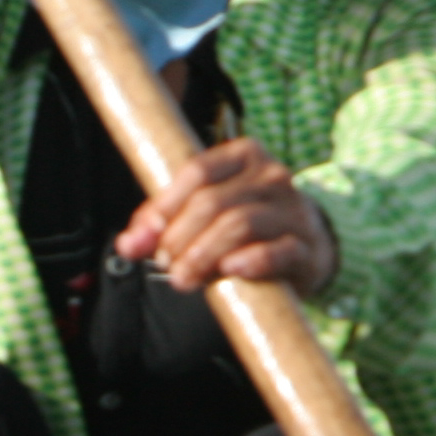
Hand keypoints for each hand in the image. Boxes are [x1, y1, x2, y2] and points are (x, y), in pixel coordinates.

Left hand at [115, 138, 339, 293]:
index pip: (197, 171)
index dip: (165, 205)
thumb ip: (164, 224)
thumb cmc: (246, 226)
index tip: (146, 236)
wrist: (308, 247)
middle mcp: (271, 175)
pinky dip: (249, 261)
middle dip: (179, 237)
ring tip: (184, 279)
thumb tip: (128, 244)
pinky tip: (230, 271)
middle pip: (211, 202)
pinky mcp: (304, 247)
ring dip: (202, 255)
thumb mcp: (205, 215)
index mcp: (243, 156)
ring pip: (239, 224)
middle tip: (165, 265)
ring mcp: (291, 210)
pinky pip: (277, 251)